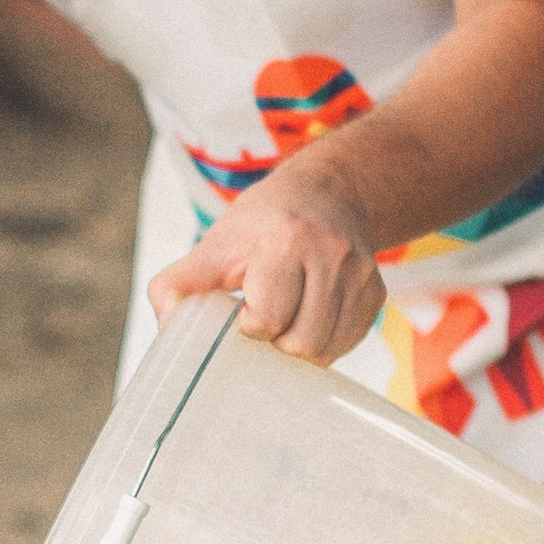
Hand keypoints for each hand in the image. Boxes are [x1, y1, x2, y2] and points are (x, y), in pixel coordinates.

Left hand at [147, 157, 384, 360]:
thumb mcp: (214, 244)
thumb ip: (176, 284)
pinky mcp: (376, 292)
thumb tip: (166, 327)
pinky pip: (347, 342)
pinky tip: (310, 315)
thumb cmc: (262, 224)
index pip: (267, 318)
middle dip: (276, 340)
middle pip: (301, 343)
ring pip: (326, 350)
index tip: (242, 308)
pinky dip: (325, 340)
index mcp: (284, 242)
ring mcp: (359, 275)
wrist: (326, 193)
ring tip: (287, 315)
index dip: (249, 324)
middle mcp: (330, 256)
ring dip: (299, 344)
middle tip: (265, 316)